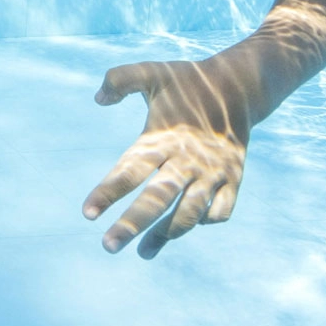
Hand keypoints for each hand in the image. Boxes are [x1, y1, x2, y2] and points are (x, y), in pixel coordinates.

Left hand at [84, 58, 249, 258]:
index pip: (130, 169)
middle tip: (108, 246)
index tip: (87, 213)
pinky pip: (220, 211)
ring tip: (142, 253)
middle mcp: (186, 159)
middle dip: (132, 224)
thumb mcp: (153, 72)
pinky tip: (184, 227)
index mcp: (162, 137)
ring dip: (166, 235)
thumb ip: (121, 79)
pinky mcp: (233, 179)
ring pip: (190, 212)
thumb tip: (99, 99)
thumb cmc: (186, 83)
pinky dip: (205, 221)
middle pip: (158, 198)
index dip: (108, 191)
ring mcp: (213, 172)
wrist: (238, 86)